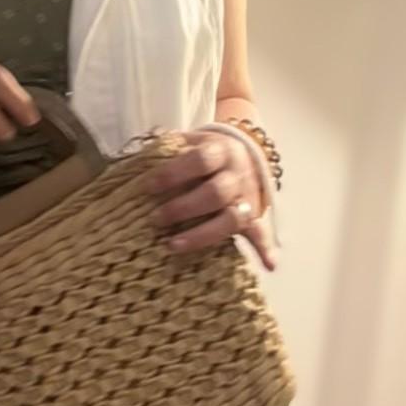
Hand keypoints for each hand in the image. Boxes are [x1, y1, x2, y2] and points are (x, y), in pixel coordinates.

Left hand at [145, 130, 276, 271]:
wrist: (246, 149)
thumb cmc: (205, 150)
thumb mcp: (190, 140)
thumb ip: (167, 147)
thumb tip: (137, 158)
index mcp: (220, 150)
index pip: (200, 160)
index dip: (174, 173)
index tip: (148, 186)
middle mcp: (236, 174)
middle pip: (215, 193)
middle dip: (183, 208)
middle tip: (155, 219)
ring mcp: (247, 197)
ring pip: (232, 218)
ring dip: (203, 235)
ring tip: (173, 246)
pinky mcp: (254, 215)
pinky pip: (261, 232)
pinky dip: (265, 249)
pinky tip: (268, 265)